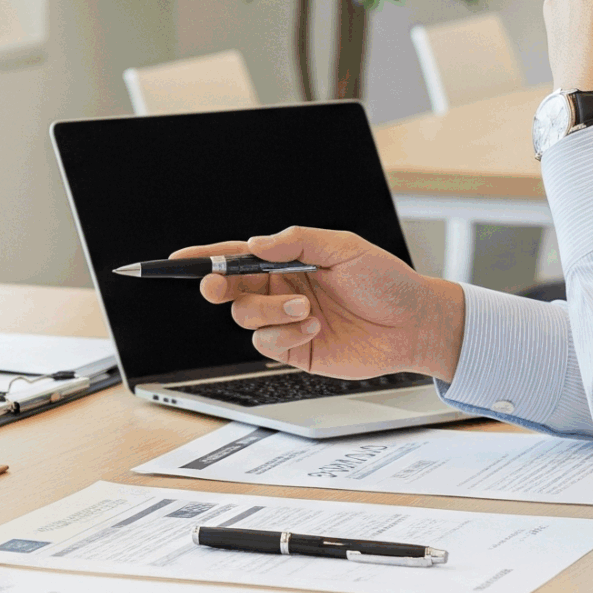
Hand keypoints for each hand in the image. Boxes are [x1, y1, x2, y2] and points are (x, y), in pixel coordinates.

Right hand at [183, 227, 466, 380]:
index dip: (205, 257)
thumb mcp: (345, 248)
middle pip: (232, 289)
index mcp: (287, 262)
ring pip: (247, 317)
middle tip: (218, 285)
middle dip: (219, 285)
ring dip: (272, 311)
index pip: (237, 256)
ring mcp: (286, 322)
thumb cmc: (386, 281)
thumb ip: (298, 241)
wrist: (413, 325)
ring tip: (308, 308)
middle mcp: (281, 290)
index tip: (179, 259)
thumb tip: (256, 244)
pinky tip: (314, 327)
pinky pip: (268, 344)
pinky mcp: (295, 350)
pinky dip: (285, 335)